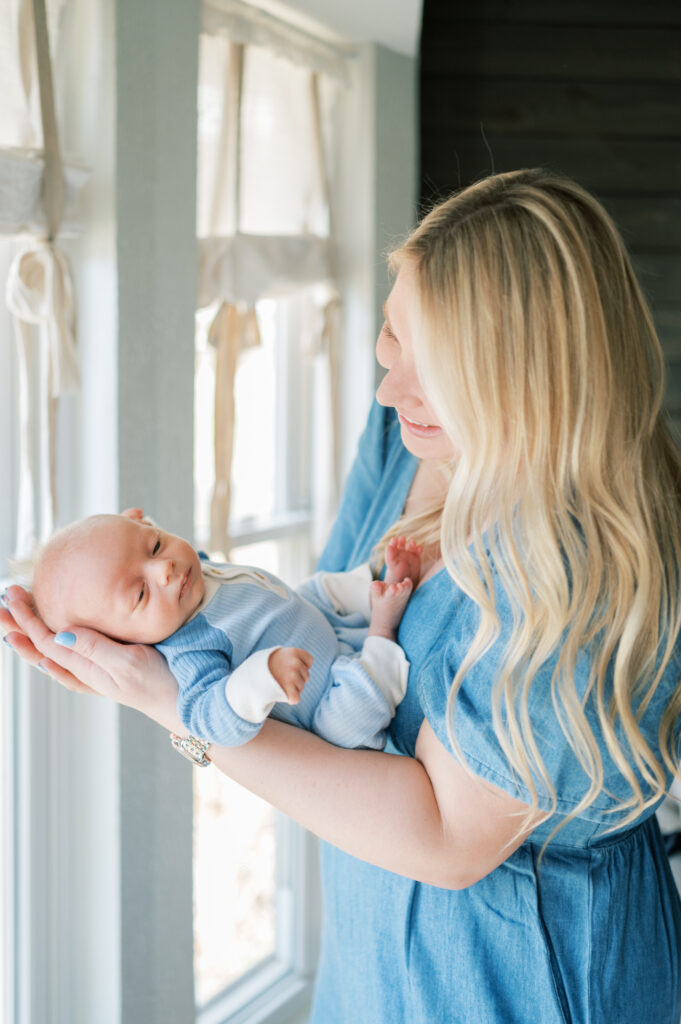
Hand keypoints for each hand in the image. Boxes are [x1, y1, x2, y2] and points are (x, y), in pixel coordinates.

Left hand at [1, 585, 179, 729]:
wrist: (191, 705)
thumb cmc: (164, 685)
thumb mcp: (130, 663)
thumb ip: (96, 648)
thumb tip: (60, 634)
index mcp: (89, 667)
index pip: (47, 639)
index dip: (26, 617)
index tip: (13, 594)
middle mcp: (88, 672)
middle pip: (43, 646)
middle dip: (19, 624)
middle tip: (3, 599)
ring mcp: (99, 674)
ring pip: (55, 655)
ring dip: (32, 636)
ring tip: (12, 623)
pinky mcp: (114, 673)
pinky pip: (73, 664)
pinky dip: (57, 654)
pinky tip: (52, 652)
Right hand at [267, 647, 311, 704]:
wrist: (249, 675)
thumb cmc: (267, 666)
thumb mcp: (282, 654)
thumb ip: (296, 658)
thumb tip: (307, 668)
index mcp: (294, 652)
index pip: (309, 662)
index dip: (301, 665)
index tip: (288, 665)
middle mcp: (294, 663)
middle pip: (306, 676)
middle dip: (296, 678)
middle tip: (281, 676)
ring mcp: (292, 677)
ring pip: (301, 687)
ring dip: (292, 688)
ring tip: (278, 683)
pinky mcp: (289, 691)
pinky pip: (296, 698)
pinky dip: (289, 699)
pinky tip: (280, 693)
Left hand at [385, 535, 421, 586]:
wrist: (405, 581)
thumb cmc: (396, 574)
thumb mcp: (392, 566)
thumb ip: (390, 556)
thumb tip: (388, 546)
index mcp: (392, 554)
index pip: (392, 546)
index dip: (393, 543)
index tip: (394, 540)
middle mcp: (401, 553)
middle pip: (401, 544)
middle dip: (402, 541)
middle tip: (402, 538)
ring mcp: (409, 554)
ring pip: (410, 547)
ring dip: (411, 545)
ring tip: (412, 542)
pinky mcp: (416, 557)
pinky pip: (417, 552)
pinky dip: (418, 549)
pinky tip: (420, 548)